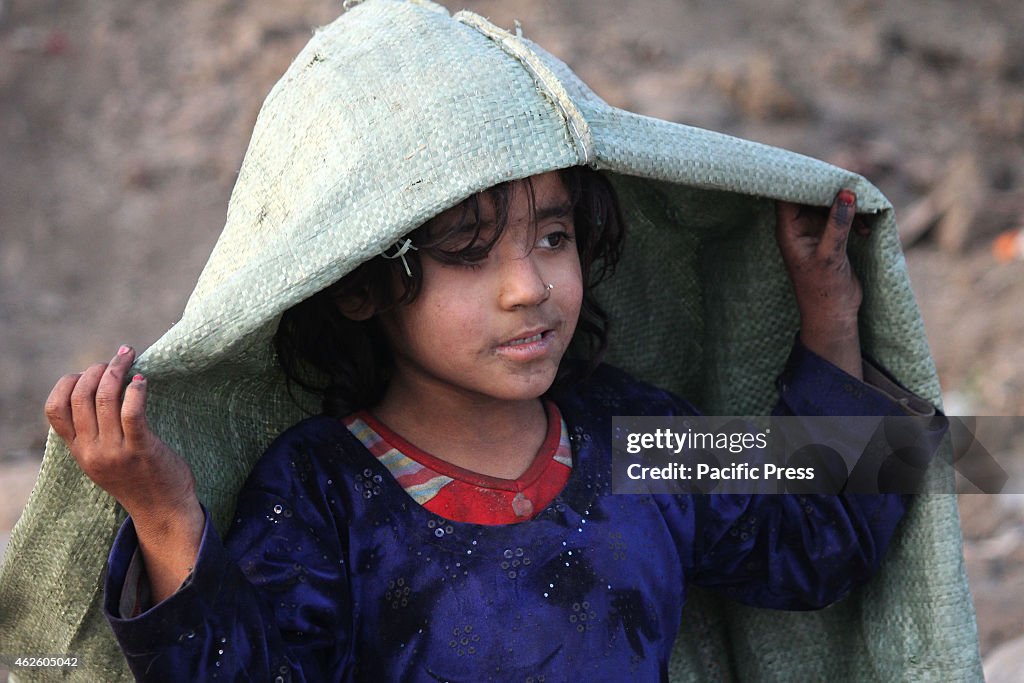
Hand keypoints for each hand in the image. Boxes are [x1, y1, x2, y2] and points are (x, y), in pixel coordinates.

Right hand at [45, 345, 202, 600]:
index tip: (88, 373)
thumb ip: (96, 434)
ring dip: (116, 371)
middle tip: (116, 360)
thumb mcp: (105, 460)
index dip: (67, 383)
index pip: (54, 410)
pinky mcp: (142, 450)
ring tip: (129, 359)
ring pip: (104, 399)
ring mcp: (116, 451)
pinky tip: (142, 380)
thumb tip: (100, 389)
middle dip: (96, 370)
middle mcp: (92, 451)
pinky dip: (135, 389)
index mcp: (79, 451)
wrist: (163, 511)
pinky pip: (132, 411)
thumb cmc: (139, 479)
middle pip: (80, 397)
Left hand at [775, 190, 867, 378]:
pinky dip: (854, 218)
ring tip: (866, 217)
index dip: (803, 179)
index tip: (824, 168)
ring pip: (828, 204)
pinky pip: (840, 216)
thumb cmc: (823, 290)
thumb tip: (846, 193)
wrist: (834, 315)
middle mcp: (798, 228)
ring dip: (848, 206)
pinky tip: (866, 229)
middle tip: (855, 187)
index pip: (789, 194)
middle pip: (810, 195)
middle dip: (832, 190)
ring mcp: (814, 232)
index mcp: (788, 230)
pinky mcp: (830, 237)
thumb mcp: (831, 255)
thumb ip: (837, 224)